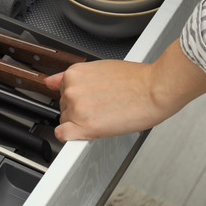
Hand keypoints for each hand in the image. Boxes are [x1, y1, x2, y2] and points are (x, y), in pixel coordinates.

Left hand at [45, 40, 205, 141]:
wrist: (156, 89)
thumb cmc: (137, 80)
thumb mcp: (99, 68)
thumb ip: (73, 78)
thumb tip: (50, 81)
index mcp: (74, 74)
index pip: (61, 91)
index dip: (78, 98)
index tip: (87, 101)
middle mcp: (71, 89)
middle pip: (64, 107)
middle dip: (80, 109)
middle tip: (102, 106)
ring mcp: (76, 108)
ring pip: (67, 121)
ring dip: (81, 122)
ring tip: (105, 114)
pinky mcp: (85, 126)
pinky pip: (64, 136)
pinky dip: (72, 137)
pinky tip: (88, 131)